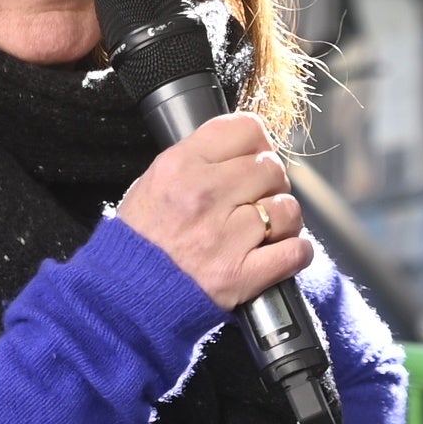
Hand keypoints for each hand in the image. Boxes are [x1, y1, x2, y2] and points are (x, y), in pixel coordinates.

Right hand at [118, 112, 307, 310]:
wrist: (126, 294)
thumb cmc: (141, 240)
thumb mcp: (154, 181)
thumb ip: (198, 159)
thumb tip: (243, 149)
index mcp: (181, 166)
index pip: (247, 129)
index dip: (258, 143)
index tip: (254, 156)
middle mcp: (204, 196)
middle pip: (271, 168)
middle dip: (270, 183)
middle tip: (256, 199)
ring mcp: (225, 236)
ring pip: (287, 209)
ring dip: (283, 218)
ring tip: (265, 228)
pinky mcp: (242, 274)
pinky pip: (295, 251)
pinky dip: (296, 252)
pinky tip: (279, 252)